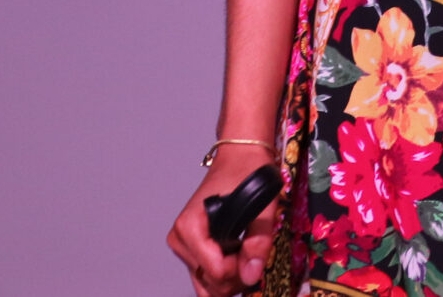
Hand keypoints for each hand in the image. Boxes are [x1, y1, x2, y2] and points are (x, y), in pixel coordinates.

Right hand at [167, 144, 281, 295]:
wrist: (239, 159)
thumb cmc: (247, 174)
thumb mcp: (261, 206)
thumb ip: (258, 241)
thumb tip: (251, 274)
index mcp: (190, 227)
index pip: (216, 271)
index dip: (241, 268)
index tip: (253, 250)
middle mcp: (180, 239)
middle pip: (210, 284)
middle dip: (237, 276)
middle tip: (253, 252)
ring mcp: (183, 247)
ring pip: (208, 286)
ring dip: (231, 279)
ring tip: (246, 254)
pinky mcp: (190, 251)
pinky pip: (206, 278)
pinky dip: (224, 276)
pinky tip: (238, 257)